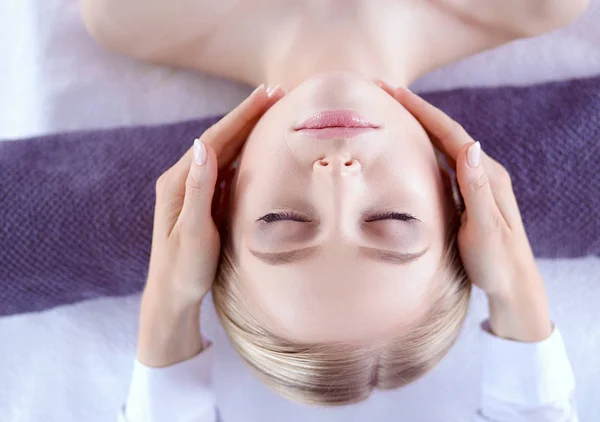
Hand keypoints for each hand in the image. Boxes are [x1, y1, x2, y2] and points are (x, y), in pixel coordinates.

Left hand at [138, 84, 284, 366]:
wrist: (171, 296)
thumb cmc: (183, 269)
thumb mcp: (192, 232)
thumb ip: (198, 190)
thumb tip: (202, 145)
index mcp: (179, 182)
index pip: (214, 139)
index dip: (241, 115)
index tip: (266, 94)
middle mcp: (184, 179)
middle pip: (220, 139)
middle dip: (248, 115)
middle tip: (277, 92)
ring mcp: (193, 189)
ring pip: (224, 151)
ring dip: (247, 130)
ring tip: (272, 111)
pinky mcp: (202, 200)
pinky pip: (226, 168)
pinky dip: (244, 151)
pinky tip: (257, 146)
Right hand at [378, 81, 551, 341]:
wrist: (513, 286)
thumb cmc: (497, 262)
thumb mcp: (485, 228)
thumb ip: (477, 188)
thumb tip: (471, 145)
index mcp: (487, 175)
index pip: (452, 134)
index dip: (423, 111)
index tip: (396, 91)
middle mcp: (483, 172)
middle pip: (446, 132)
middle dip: (417, 110)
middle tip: (387, 91)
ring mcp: (475, 183)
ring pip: (443, 145)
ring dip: (420, 125)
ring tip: (394, 111)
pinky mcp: (468, 195)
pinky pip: (443, 162)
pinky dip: (424, 147)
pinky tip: (411, 147)